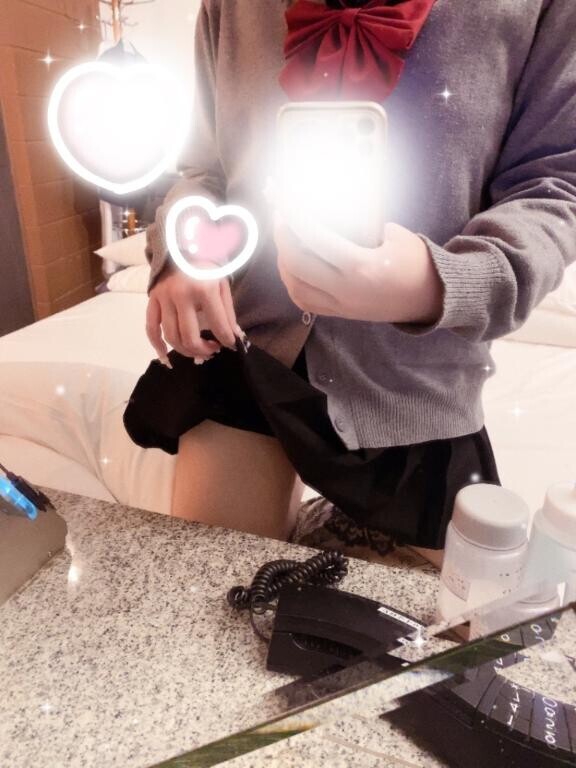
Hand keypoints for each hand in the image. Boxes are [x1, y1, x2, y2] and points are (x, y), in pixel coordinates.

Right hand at [146, 262, 238, 363]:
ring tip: (197, 351)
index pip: (218, 325)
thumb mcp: (222, 286)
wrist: (183, 247)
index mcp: (204, 290)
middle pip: (189, 337)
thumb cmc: (207, 267)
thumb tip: (234, 338)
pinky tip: (165, 356)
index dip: (227, 340)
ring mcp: (164, 298)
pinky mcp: (152, 299)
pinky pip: (151, 328)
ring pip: (171, 336)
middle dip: (204, 350)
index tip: (230, 345)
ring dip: (185, 351)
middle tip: (212, 351)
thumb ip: (228, 313)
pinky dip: (157, 345)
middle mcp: (181, 295)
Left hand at [275, 215, 442, 324]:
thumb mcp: (395, 235)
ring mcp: (341, 306)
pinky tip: (292, 265)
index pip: (315, 239)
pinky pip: (304, 301)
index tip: (287, 199)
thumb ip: (362, 224)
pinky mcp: (340, 314)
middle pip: (296, 264)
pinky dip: (292, 282)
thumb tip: (330, 207)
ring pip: (295, 286)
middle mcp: (346, 290)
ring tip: (285, 239)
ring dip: (283, 261)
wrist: (430, 299)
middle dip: (282, 237)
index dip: (296, 216)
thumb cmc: (416, 262)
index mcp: (361, 267)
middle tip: (281, 216)